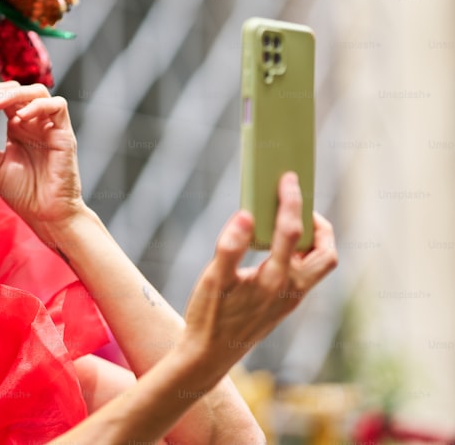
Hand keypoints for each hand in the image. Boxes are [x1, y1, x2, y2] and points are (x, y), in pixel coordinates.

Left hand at [0, 81, 86, 243]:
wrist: (45, 214)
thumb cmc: (23, 194)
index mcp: (17, 129)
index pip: (5, 100)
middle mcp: (34, 124)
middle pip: (20, 90)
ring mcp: (50, 127)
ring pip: (39, 92)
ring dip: (17, 94)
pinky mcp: (64, 134)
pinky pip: (58, 106)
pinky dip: (39, 106)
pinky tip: (21, 117)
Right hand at [180, 172, 337, 379]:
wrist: (209, 356)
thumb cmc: (208, 317)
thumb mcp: (212, 280)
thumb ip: (229, 247)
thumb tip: (245, 215)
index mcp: (274, 281)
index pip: (292, 232)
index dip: (291, 201)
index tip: (288, 179)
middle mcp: (290, 291)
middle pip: (326, 254)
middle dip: (320, 225)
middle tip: (298, 204)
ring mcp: (289, 300)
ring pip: (318, 266)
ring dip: (313, 240)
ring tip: (287, 221)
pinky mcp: (283, 305)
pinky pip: (303, 274)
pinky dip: (298, 253)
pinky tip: (274, 247)